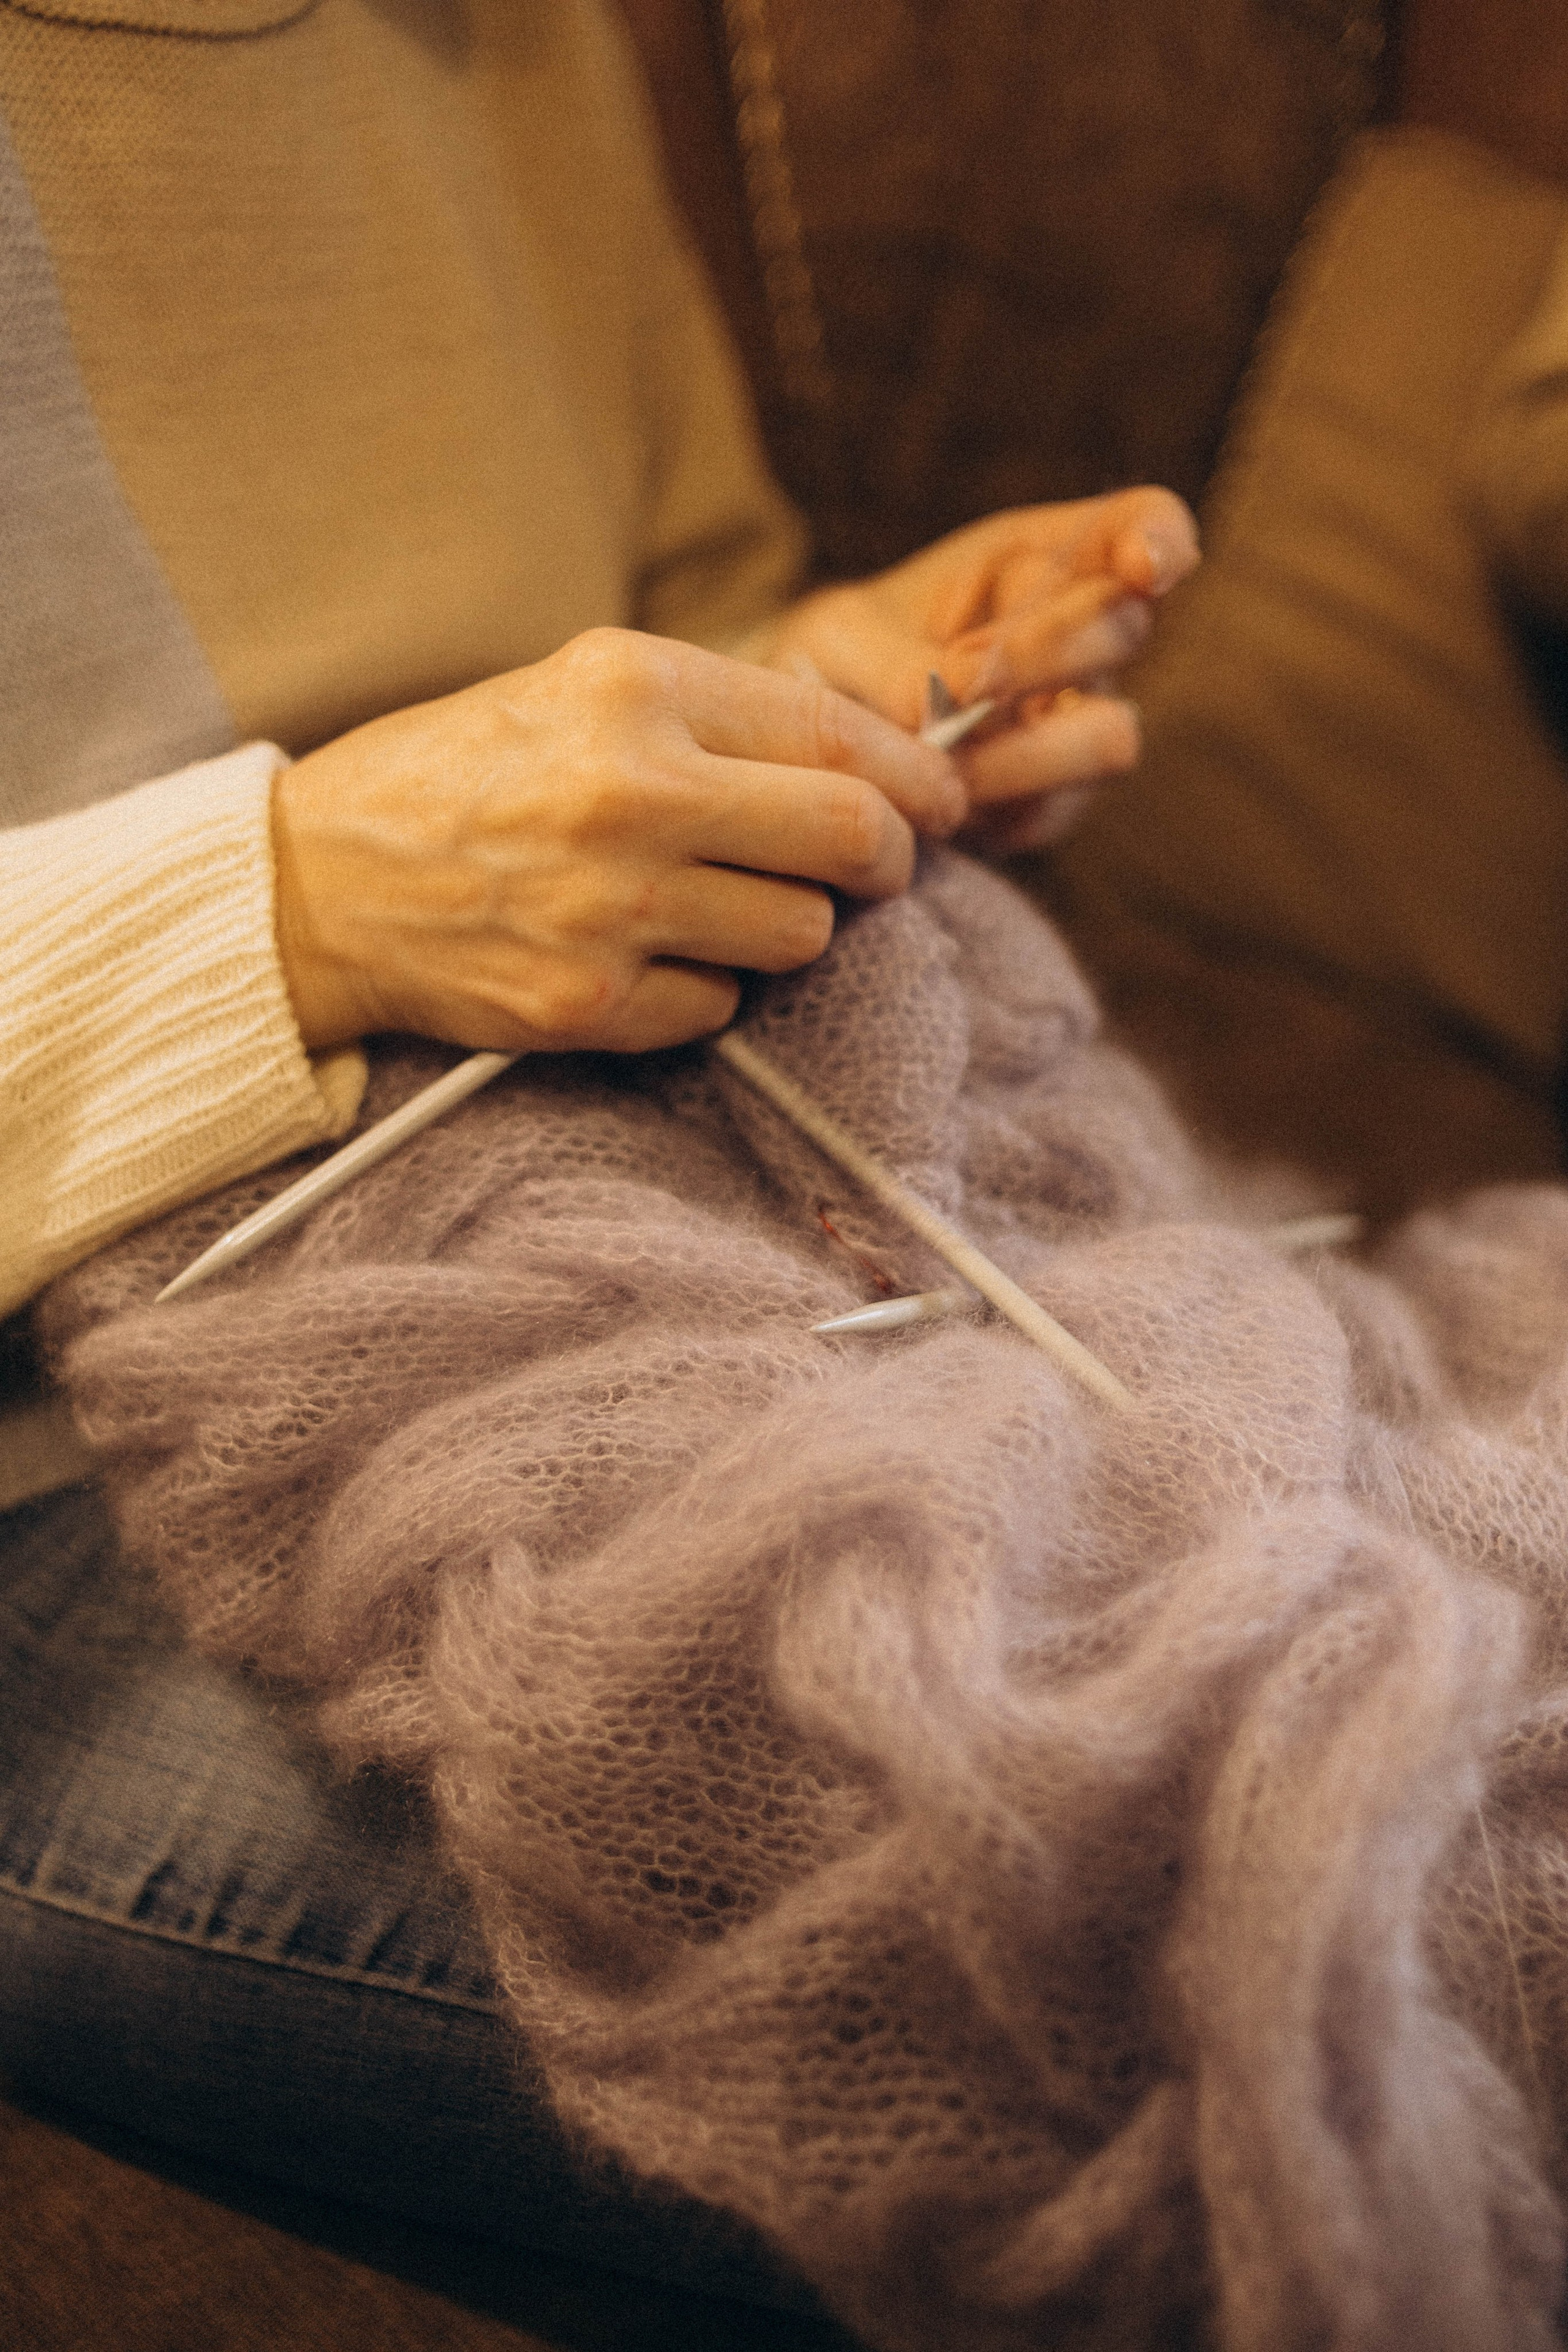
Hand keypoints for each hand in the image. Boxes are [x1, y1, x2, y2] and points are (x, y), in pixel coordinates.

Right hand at [271, 627, 964, 1053]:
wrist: (320, 884)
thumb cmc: (465, 777)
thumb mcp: (583, 691)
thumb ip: (725, 714)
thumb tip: (880, 758)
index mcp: (633, 687)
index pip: (839, 739)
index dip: (917, 780)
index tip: (940, 802)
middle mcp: (630, 792)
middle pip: (852, 841)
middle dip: (890, 861)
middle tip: (878, 868)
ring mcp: (611, 907)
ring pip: (800, 935)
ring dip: (790, 928)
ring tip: (722, 905)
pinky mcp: (590, 1002)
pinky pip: (722, 1009)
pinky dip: (708, 991)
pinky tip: (647, 957)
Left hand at [761, 487, 1199, 851]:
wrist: (798, 753)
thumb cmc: (826, 666)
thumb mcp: (836, 639)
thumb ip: (895, 663)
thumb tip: (951, 712)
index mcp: (1037, 559)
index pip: (1141, 528)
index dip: (1159, 541)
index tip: (1143, 564)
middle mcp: (1074, 641)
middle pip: (1124, 628)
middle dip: (1048, 651)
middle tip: (964, 679)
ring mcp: (1069, 728)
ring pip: (1111, 734)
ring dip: (1030, 749)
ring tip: (942, 757)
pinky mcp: (1044, 805)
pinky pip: (1050, 810)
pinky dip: (992, 808)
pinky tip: (933, 803)